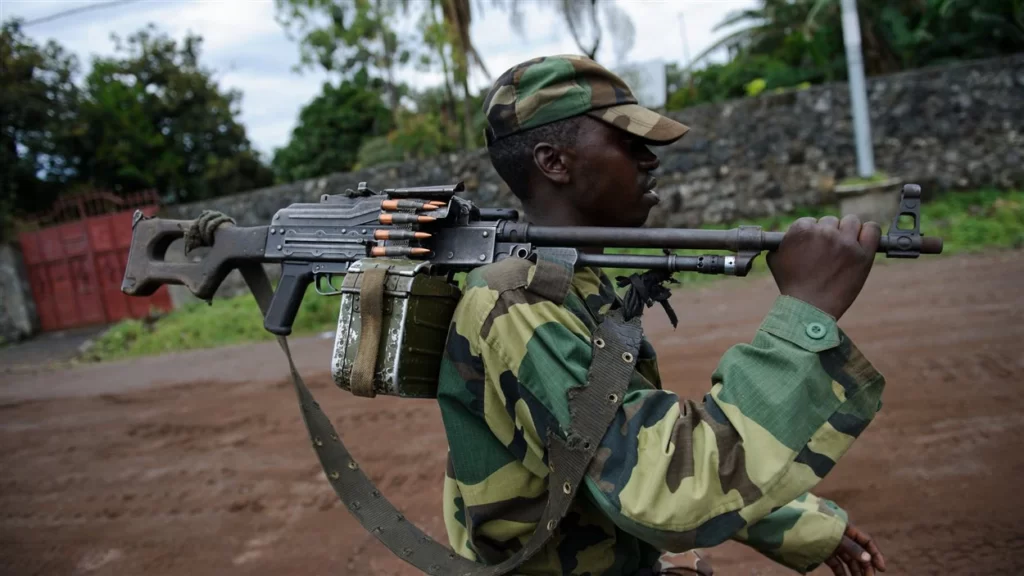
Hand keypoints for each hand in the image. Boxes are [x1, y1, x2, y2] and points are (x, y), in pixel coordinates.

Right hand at [766, 215, 880, 319]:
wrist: (808, 307)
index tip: (814, 246)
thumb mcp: (776, 258)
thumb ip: (784, 241)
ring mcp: (845, 243)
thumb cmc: (791, 285)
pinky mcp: (863, 254)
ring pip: (852, 222)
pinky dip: (869, 232)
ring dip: (848, 232)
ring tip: (844, 248)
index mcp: (802, 230)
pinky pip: (872, 230)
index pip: (811, 221)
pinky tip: (863, 240)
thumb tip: (790, 235)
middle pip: (832, 221)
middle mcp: (825, 232)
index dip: (813, 234)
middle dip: (829, 234)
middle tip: (828, 251)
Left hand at [823, 523, 886, 575]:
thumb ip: (852, 548)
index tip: (882, 569)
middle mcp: (843, 538)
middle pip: (860, 553)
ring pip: (850, 561)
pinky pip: (837, 564)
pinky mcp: (826, 554)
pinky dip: (842, 573)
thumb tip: (868, 559)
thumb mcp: (836, 538)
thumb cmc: (817, 530)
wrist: (793, 531)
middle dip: (866, 567)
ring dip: (856, 572)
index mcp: (847, 529)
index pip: (867, 542)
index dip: (876, 555)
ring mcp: (835, 546)